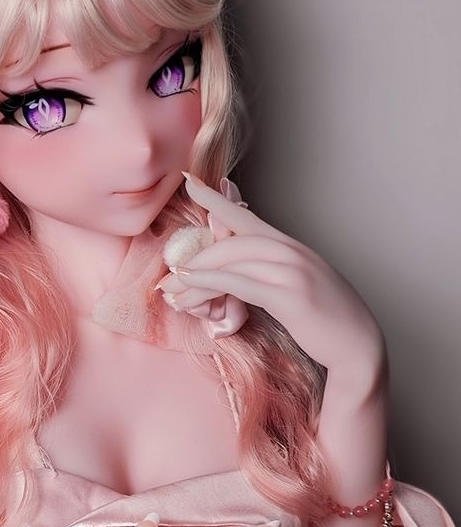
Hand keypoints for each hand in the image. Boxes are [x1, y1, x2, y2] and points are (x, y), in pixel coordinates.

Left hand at [161, 176, 384, 379]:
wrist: (358, 345)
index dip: (215, 197)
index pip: (245, 215)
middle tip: (168, 280)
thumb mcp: (295, 287)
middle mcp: (291, 251)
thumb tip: (234, 272)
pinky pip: (240, 282)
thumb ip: (267, 272)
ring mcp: (293, 270)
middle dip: (195, 258)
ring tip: (172, 291)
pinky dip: (211, 281)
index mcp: (290, 246)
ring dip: (195, 276)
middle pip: (231, 242)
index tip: (188, 180)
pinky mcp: (290, 295)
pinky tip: (191, 285)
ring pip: (230, 262)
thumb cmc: (324, 320)